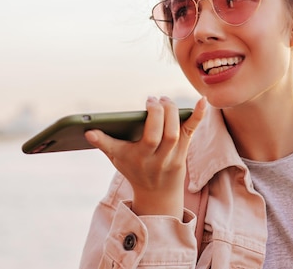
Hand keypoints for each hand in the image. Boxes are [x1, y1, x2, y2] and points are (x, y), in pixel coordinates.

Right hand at [85, 96, 205, 218]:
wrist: (157, 193)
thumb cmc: (134, 168)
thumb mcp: (117, 158)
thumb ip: (104, 144)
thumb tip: (88, 131)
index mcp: (140, 158)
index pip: (144, 141)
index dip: (148, 119)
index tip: (145, 102)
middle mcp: (158, 159)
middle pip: (166, 134)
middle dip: (161, 113)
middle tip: (155, 99)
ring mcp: (173, 156)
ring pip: (178, 133)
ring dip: (173, 112)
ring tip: (164, 100)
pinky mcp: (184, 150)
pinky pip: (192, 131)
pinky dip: (198, 115)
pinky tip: (203, 100)